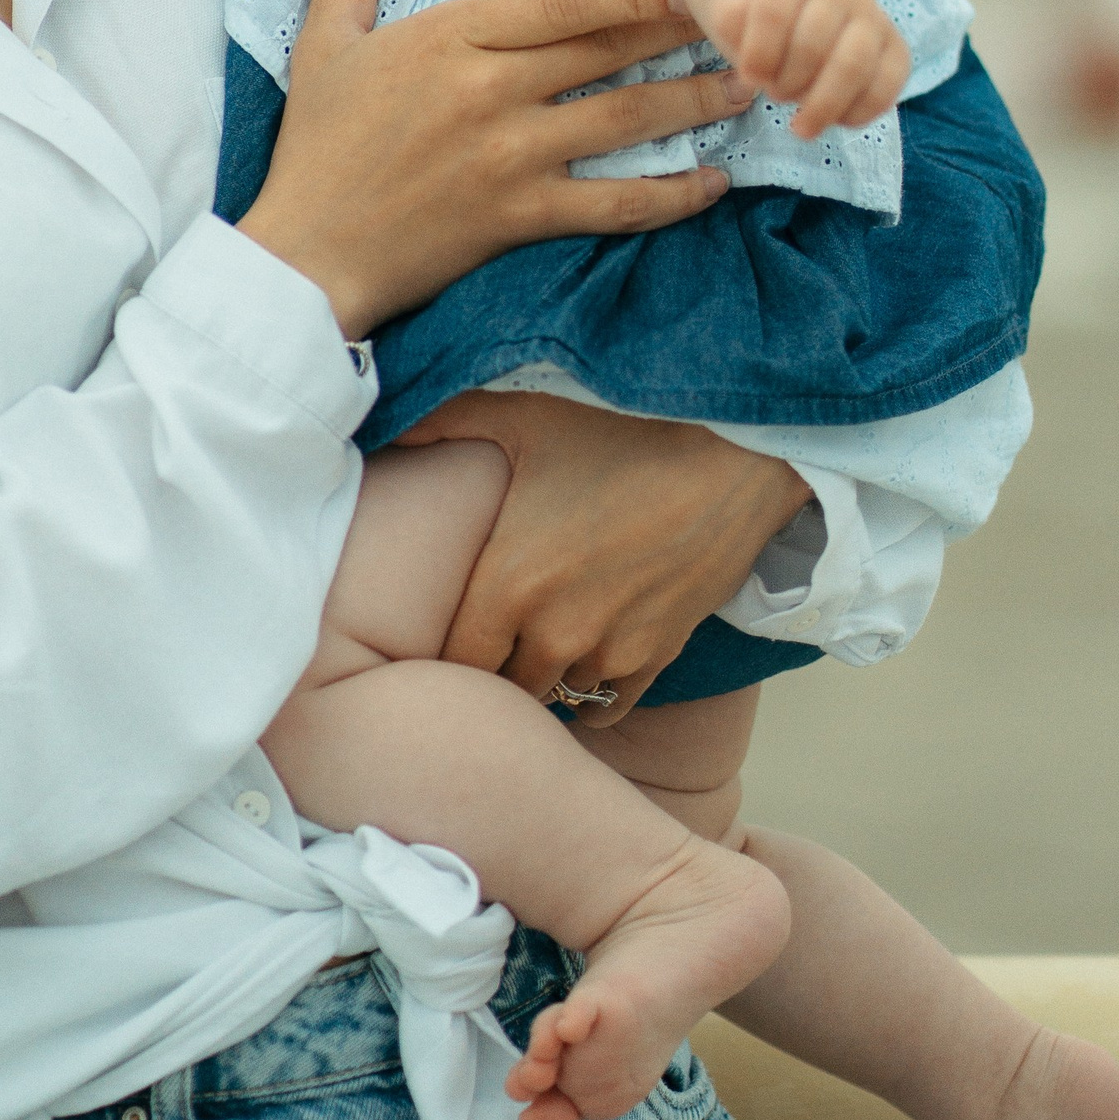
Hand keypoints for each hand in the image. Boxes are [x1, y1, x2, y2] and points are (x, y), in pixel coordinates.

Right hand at [237, 0, 759, 339]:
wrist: (308, 250)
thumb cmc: (316, 146)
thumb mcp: (323, 43)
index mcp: (449, 38)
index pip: (560, 2)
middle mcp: (490, 90)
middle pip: (606, 51)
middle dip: (678, 33)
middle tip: (735, 21)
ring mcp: (511, 155)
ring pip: (623, 119)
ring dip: (690, 103)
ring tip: (741, 88)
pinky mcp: (521, 216)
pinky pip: (613, 202)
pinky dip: (668, 194)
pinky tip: (711, 182)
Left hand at [397, 391, 811, 722]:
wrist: (735, 452)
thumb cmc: (623, 429)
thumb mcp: (522, 415)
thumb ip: (442, 423)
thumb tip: (383, 428)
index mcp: (507, 582)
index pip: (449, 659)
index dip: (439, 651)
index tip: (438, 633)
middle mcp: (554, 631)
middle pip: (499, 686)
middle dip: (489, 667)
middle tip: (486, 641)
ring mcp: (611, 650)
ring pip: (555, 694)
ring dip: (542, 676)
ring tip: (535, 647)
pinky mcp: (658, 655)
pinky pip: (611, 704)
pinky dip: (594, 689)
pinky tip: (586, 660)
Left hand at [696, 0, 909, 138]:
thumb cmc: (766, 8)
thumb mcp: (736, 4)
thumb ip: (730, 19)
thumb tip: (748, 53)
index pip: (773, 12)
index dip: (757, 52)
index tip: (749, 77)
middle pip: (813, 44)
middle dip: (787, 82)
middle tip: (775, 93)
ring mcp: (871, 15)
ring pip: (855, 64)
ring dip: (824, 105)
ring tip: (802, 128)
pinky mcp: (894, 44)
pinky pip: (890, 80)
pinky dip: (864, 110)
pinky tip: (837, 121)